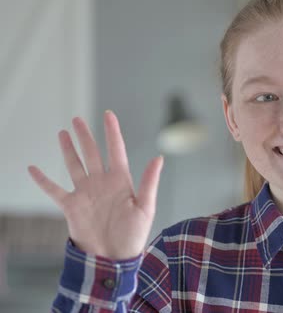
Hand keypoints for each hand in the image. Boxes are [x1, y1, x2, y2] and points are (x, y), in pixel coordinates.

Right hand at [28, 110, 163, 259]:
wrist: (112, 259)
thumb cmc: (133, 236)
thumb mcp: (145, 208)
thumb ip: (149, 182)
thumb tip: (159, 158)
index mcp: (121, 181)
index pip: (116, 150)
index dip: (112, 132)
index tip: (108, 114)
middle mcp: (101, 183)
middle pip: (91, 153)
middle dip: (85, 135)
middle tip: (78, 120)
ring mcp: (85, 193)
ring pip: (74, 165)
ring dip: (68, 149)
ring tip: (63, 133)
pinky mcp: (71, 206)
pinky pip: (54, 190)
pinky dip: (43, 180)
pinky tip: (33, 168)